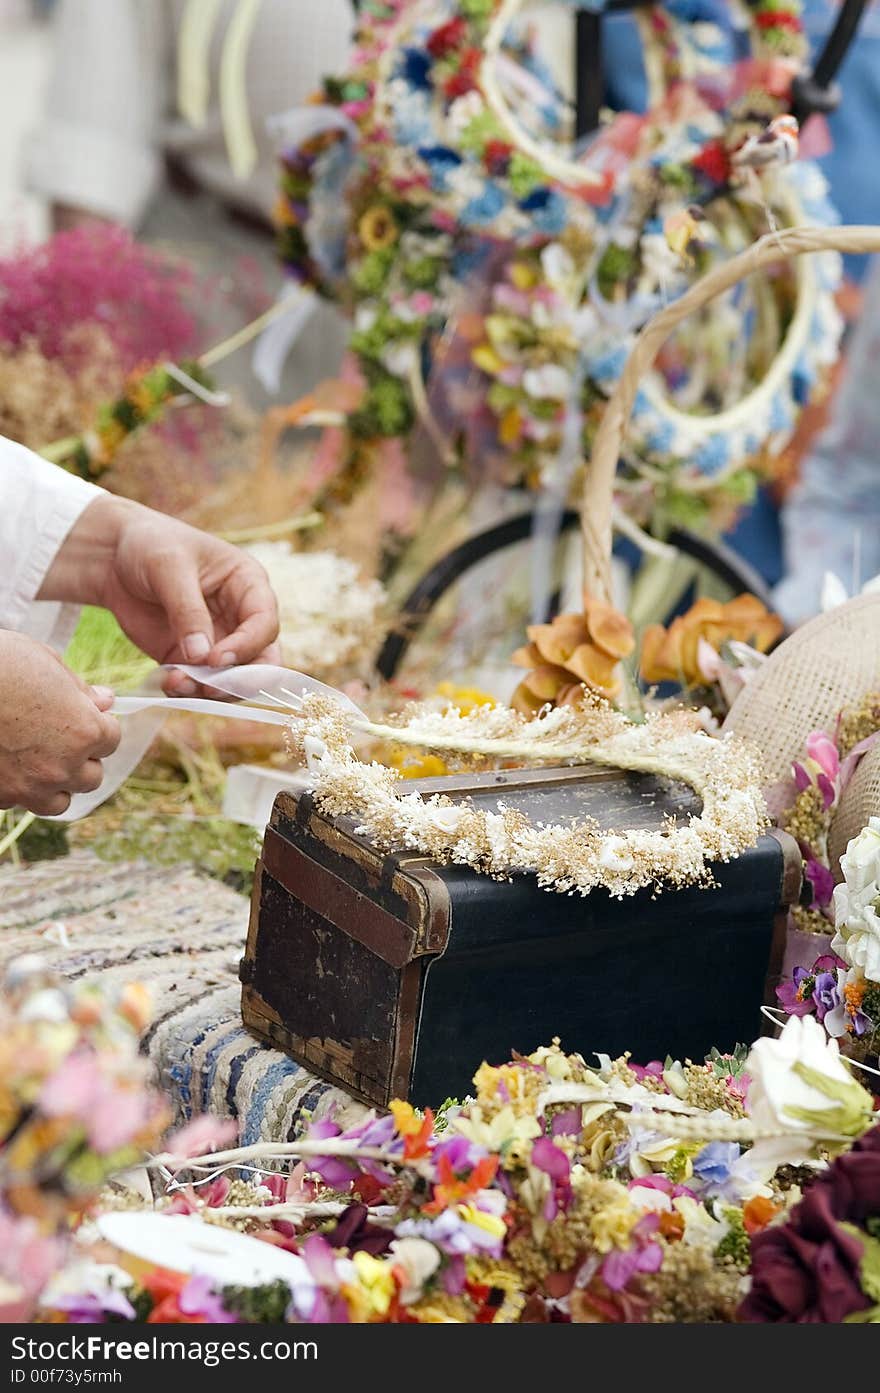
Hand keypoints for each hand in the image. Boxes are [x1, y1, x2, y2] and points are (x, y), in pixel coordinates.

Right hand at [0, 632, 119, 815]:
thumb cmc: (2, 663)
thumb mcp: (47, 662)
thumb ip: (80, 689)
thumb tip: (105, 700)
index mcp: (84, 731)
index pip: (112, 740)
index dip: (99, 726)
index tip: (85, 717)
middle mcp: (63, 766)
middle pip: (91, 777)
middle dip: (81, 758)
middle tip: (61, 738)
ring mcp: (29, 786)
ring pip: (59, 801)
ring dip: (55, 784)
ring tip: (39, 761)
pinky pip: (18, 801)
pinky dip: (16, 787)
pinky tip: (7, 764)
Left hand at [39, 496, 279, 695]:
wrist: (113, 558)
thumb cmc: (150, 545)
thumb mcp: (169, 567)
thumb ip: (187, 611)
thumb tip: (202, 655)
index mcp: (249, 584)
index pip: (265, 623)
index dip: (247, 645)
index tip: (216, 658)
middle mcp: (241, 617)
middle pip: (263, 660)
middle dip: (241, 680)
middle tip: (211, 687)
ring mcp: (219, 641)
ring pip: (234, 680)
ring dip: (211, 690)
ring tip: (177, 682)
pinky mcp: (192, 658)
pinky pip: (201, 684)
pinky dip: (189, 691)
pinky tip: (169, 682)